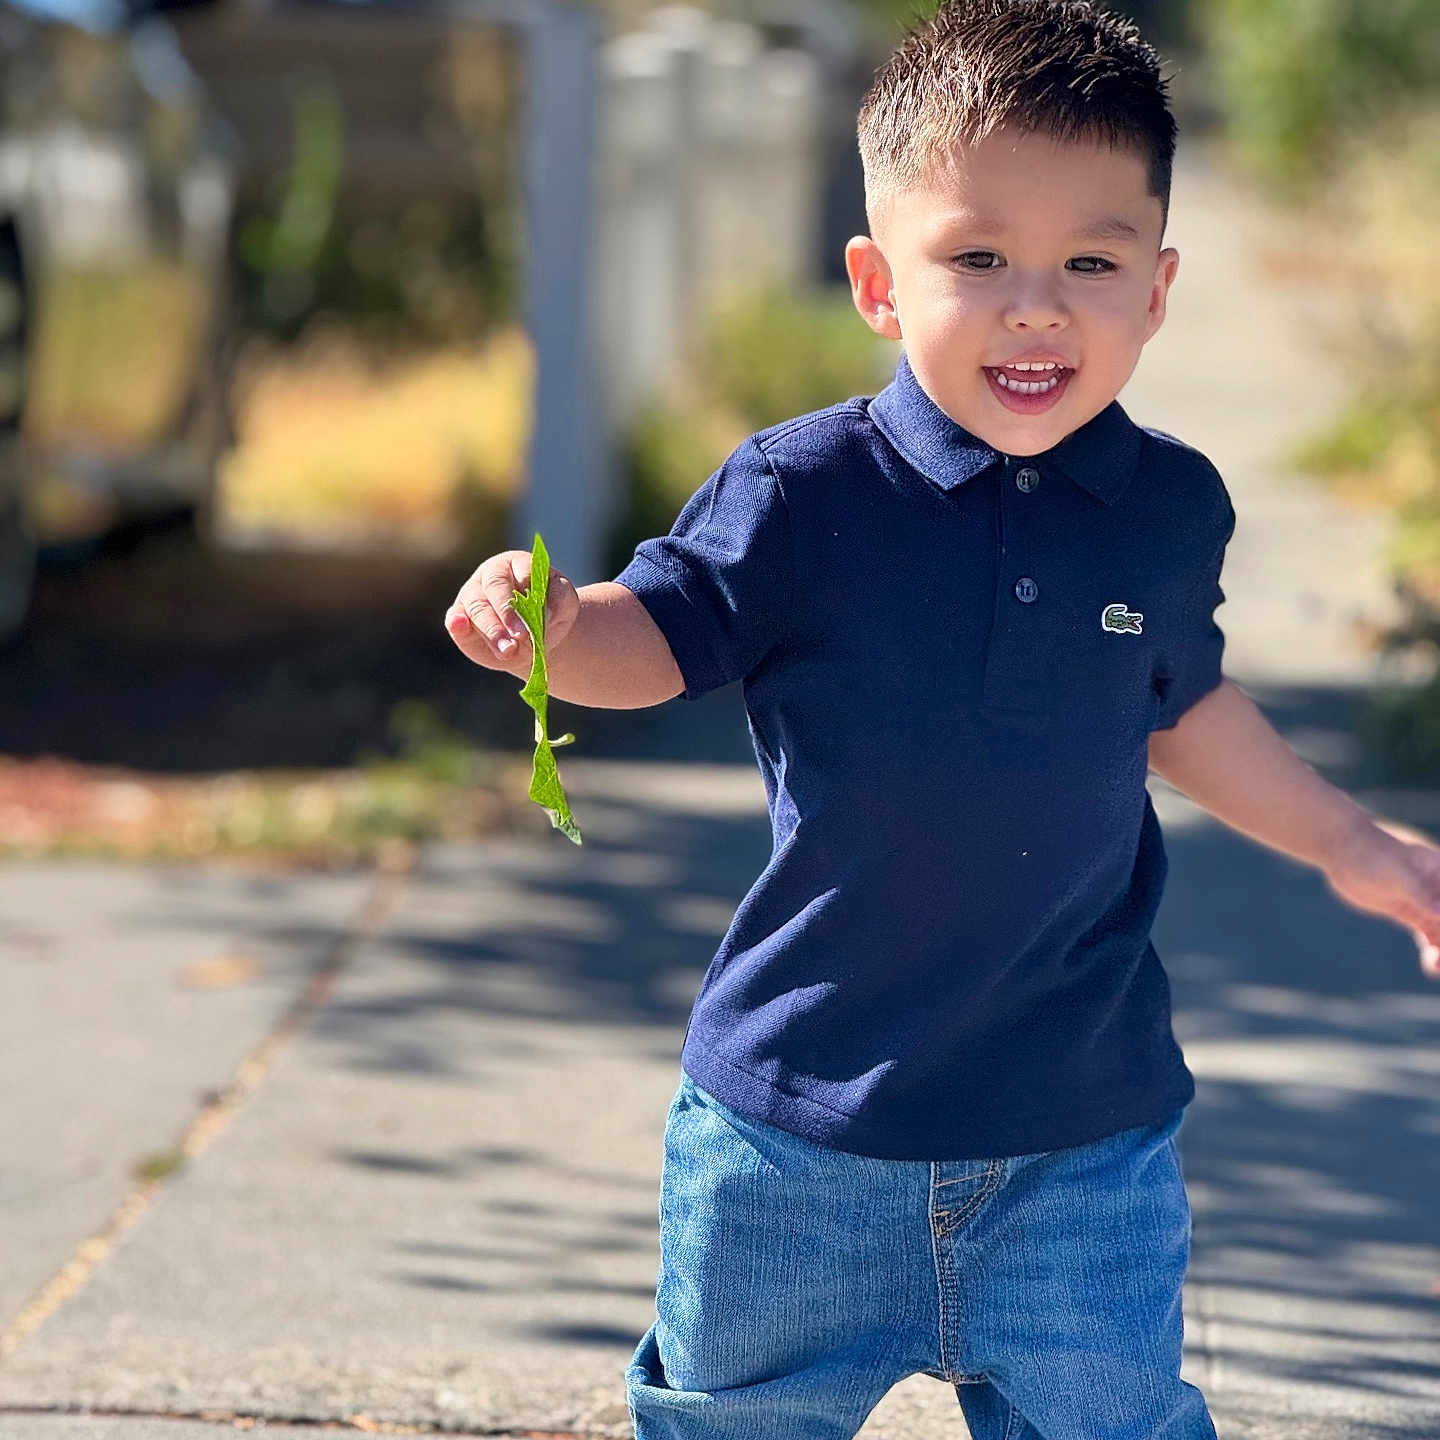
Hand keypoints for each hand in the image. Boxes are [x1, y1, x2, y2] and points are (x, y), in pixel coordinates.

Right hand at [443, 549, 579, 670]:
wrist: (535, 635)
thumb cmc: (551, 612)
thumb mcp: (565, 604)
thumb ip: (559, 601)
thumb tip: (546, 612)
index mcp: (519, 563)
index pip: (523, 569)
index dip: (530, 590)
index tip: (540, 614)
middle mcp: (491, 575)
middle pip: (495, 588)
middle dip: (508, 613)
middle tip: (522, 636)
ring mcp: (472, 594)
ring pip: (476, 607)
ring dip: (492, 630)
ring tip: (508, 651)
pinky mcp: (460, 617)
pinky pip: (455, 620)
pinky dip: (457, 624)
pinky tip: (460, 626)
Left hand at [1324, 815, 1439, 978]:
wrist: (1342, 848)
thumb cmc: (1372, 852)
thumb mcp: (1398, 872)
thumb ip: (1420, 893)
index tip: (1439, 933)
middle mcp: (1438, 888)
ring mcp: (1425, 901)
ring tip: (1435, 967)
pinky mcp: (1408, 911)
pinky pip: (1429, 935)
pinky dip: (1433, 951)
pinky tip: (1432, 966)